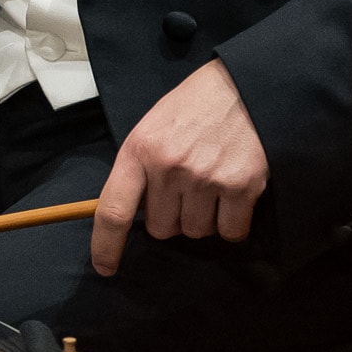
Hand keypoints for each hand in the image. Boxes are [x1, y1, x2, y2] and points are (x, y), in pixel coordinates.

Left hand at [90, 60, 267, 276]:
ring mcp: (205, 178)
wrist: (246, 84)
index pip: (112, 211)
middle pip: (163, 229)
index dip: (105, 246)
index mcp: (139, 149)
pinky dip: (233, 222)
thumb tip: (136, 213)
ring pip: (196, 231)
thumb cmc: (196, 105)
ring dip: (204, 217)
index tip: (105, 268)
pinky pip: (230, 231)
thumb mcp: (154, 126)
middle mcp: (169, 167)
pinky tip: (235, 194)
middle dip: (173, 216)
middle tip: (187, 186)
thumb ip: (141, 167)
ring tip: (212, 182)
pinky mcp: (240, 186)